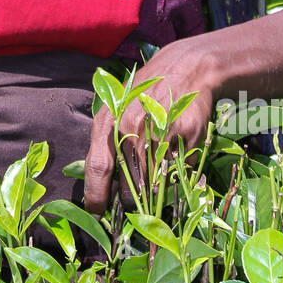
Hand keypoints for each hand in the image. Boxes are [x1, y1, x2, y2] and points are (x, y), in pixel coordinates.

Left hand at [83, 40, 219, 214]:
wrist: (186, 69)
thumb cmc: (145, 94)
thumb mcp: (116, 109)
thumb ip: (106, 142)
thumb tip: (99, 185)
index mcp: (111, 120)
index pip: (98, 166)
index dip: (96, 195)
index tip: (96, 213)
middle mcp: (133, 126)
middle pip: (128, 183)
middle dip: (128, 203)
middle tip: (129, 209)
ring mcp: (161, 132)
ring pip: (153, 183)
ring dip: (151, 195)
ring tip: (151, 190)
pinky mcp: (186, 136)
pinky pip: (177, 172)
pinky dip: (174, 177)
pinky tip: (173, 162)